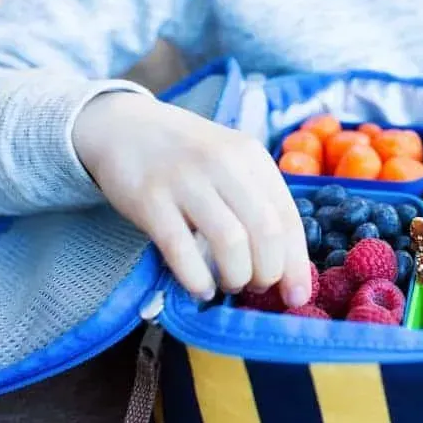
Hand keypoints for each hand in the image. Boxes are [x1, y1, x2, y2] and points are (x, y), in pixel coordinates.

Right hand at [72, 92, 310, 306]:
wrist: (124, 125)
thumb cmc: (187, 155)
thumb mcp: (231, 163)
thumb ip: (256, 201)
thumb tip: (284, 263)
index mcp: (252, 158)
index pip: (288, 218)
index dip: (297, 263)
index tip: (297, 296)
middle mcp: (224, 164)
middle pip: (265, 231)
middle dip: (268, 272)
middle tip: (255, 286)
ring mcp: (186, 179)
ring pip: (230, 241)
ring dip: (236, 276)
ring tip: (229, 284)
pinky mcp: (150, 198)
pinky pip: (181, 248)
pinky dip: (196, 277)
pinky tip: (200, 288)